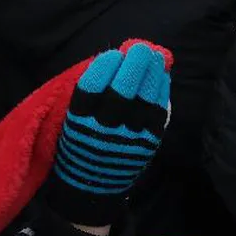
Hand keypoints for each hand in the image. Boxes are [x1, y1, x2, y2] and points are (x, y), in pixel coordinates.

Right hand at [44, 42, 170, 226]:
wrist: (92, 187)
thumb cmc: (81, 142)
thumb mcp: (74, 118)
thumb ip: (92, 91)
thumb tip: (117, 57)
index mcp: (79, 122)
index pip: (92, 87)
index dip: (105, 66)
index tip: (112, 54)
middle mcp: (104, 130)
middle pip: (122, 90)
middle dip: (133, 64)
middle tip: (140, 47)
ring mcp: (129, 138)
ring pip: (145, 99)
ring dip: (152, 73)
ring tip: (154, 55)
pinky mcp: (149, 144)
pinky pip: (159, 112)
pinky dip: (162, 91)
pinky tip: (162, 76)